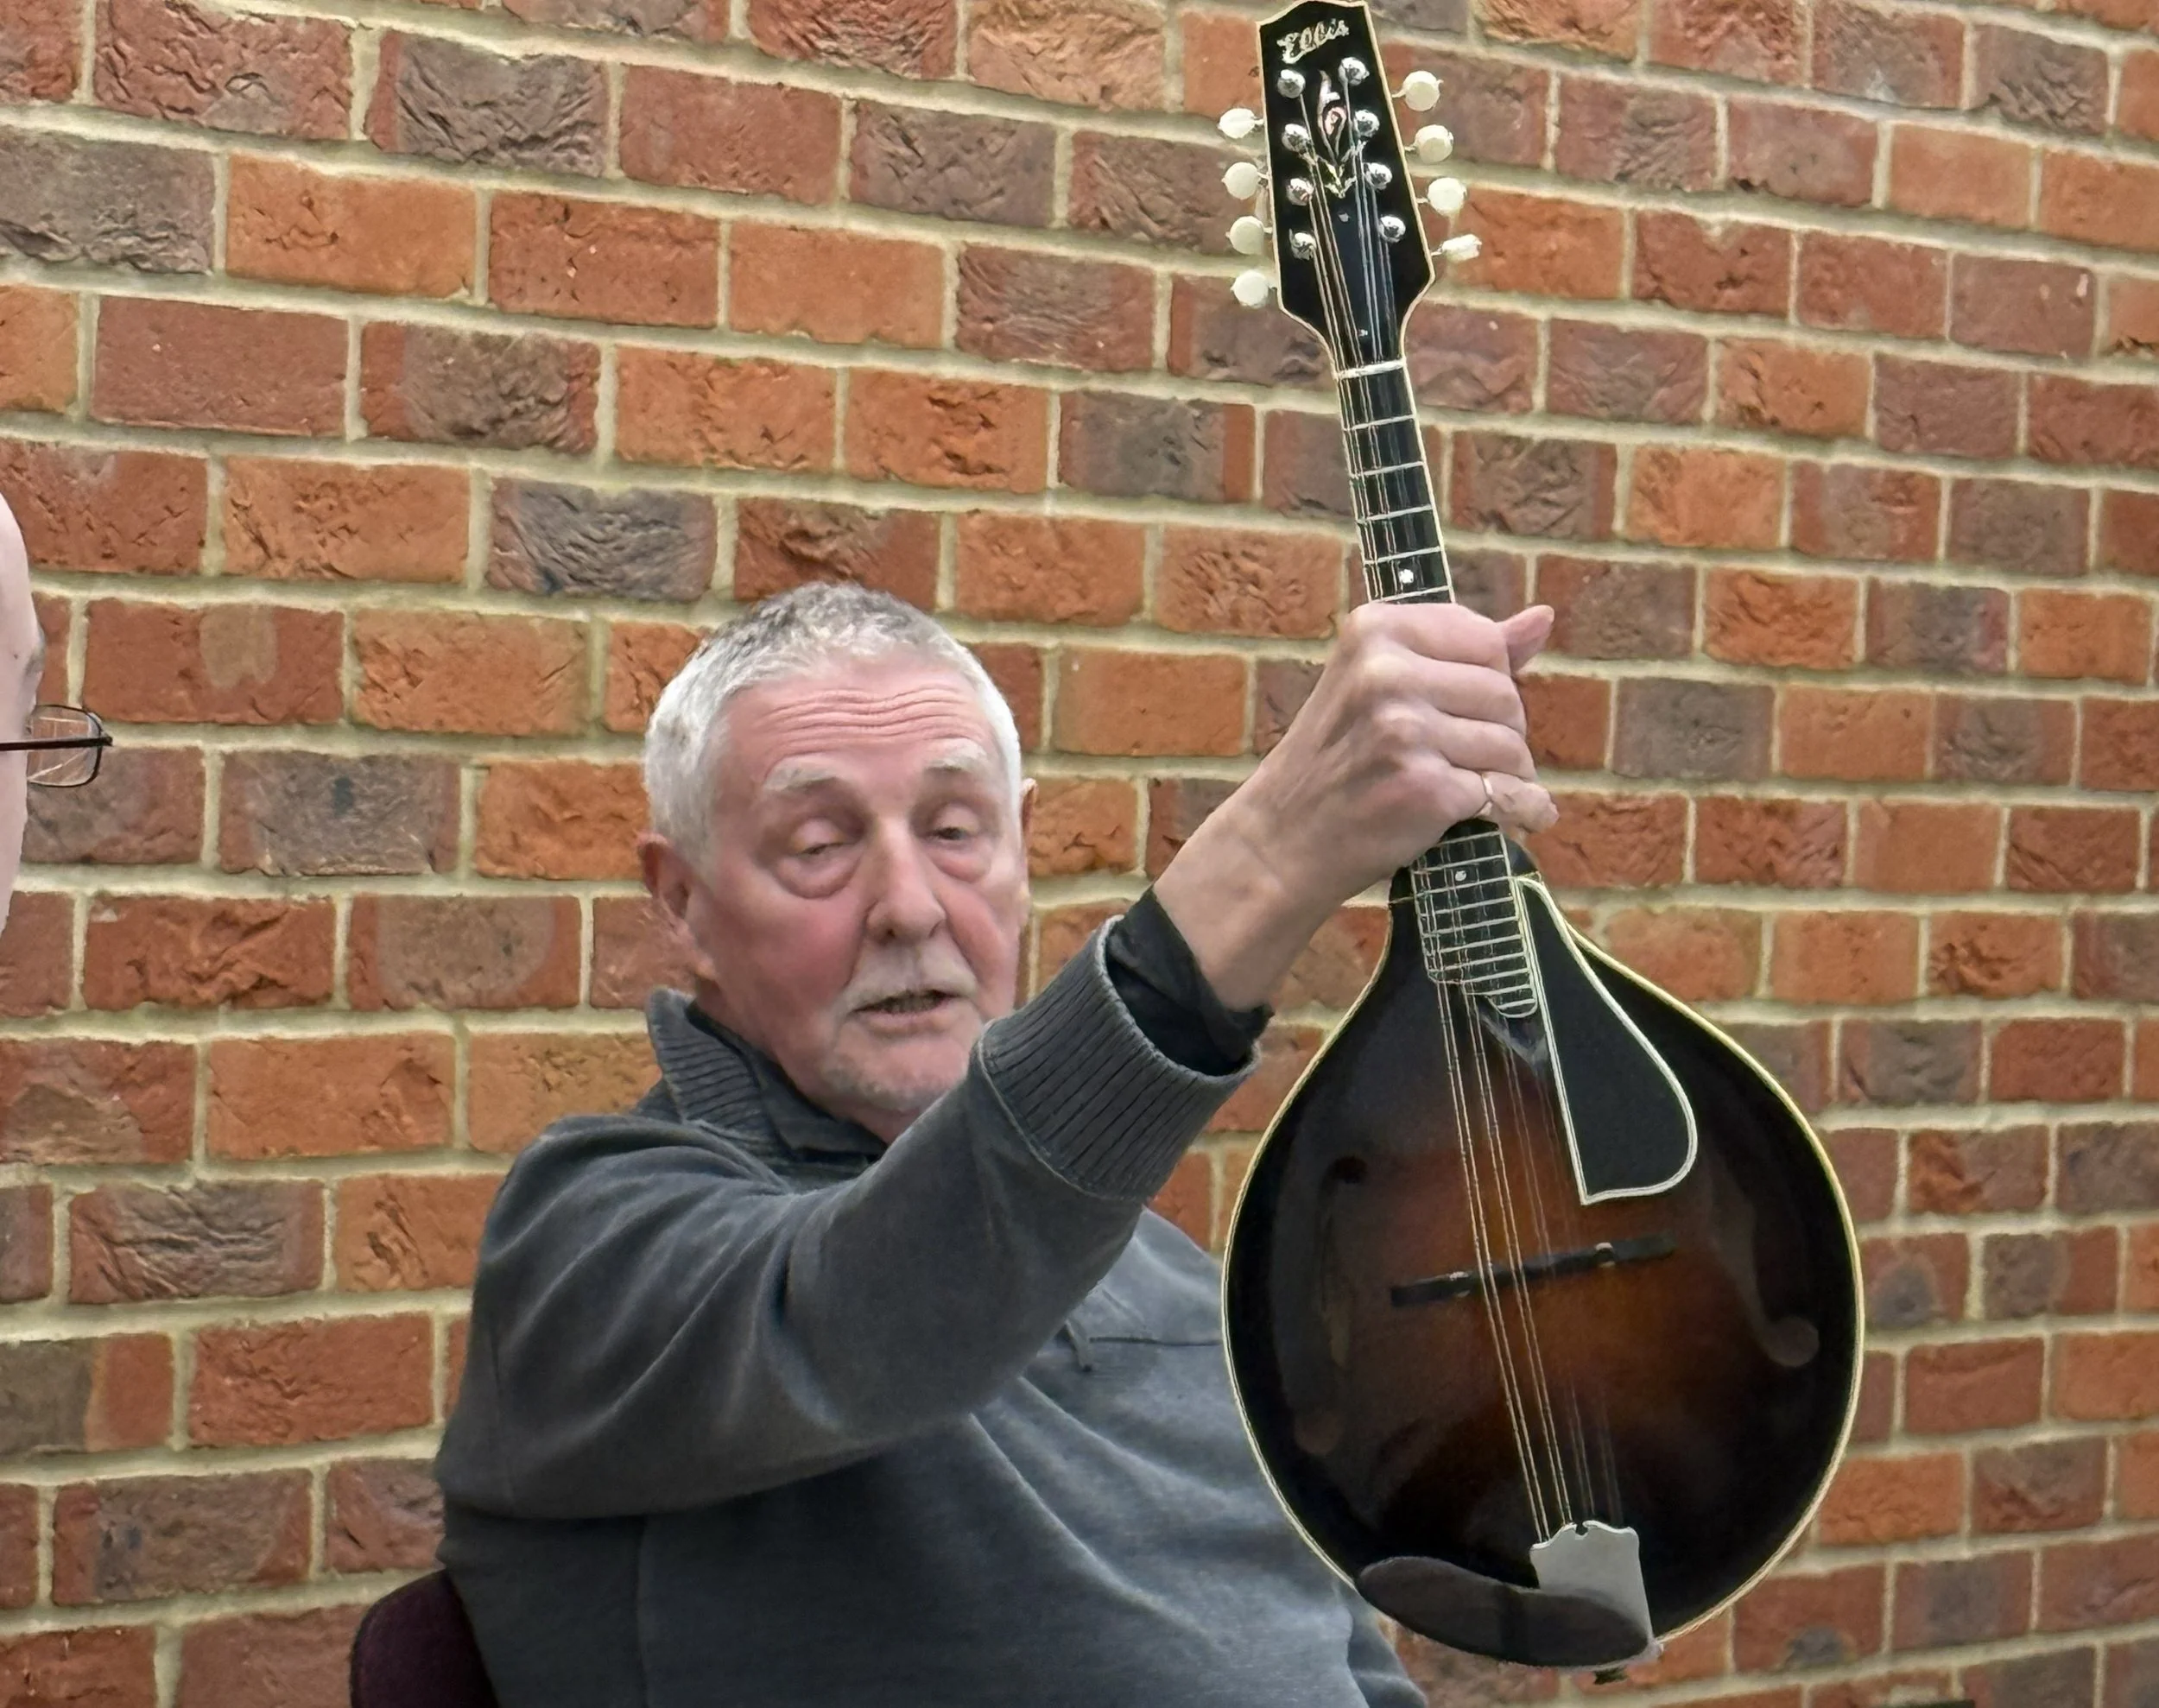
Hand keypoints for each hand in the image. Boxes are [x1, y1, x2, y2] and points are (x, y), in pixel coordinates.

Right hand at [1154, 601, 1557, 1008]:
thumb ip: (1458, 650)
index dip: (1487, 682)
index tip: (1455, 713)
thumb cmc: (1337, 759)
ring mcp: (1404, 732)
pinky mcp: (1424, 789)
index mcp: (1374, 630)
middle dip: (1501, 732)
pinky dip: (1519, 813)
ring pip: (1511, 745)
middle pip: (1504, 694)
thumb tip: (1543, 617)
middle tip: (1464, 759)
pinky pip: (1507, 794)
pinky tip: (1508, 819)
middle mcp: (1385, 674)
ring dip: (1509, 775)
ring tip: (1473, 789)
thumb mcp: (1377, 683)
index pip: (1486, 641)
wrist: (1284, 839)